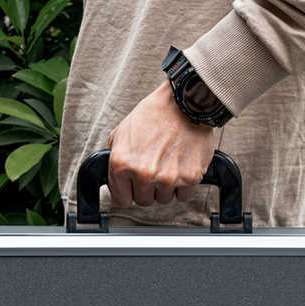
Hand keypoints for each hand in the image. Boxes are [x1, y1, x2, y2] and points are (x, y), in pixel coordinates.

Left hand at [107, 80, 214, 208]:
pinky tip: (180, 166)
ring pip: (163, 199)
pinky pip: (182, 196)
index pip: (121, 200)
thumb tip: (115, 179)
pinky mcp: (189, 179)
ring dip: (165, 186)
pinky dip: (182, 185)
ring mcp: (167, 178)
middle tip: (154, 167)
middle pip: (143, 201)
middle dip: (147, 188)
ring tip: (168, 163)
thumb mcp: (122, 132)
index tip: (132, 187)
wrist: (184, 104)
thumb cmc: (154, 114)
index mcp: (122, 164)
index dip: (127, 192)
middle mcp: (143, 174)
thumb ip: (117, 158)